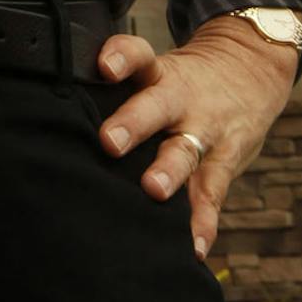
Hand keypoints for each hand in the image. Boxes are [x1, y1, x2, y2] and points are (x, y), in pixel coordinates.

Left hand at [94, 14, 298, 260]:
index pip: (139, 55)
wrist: (248, 73)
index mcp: (158, 74)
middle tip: (109, 141)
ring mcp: (204, 131)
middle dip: (133, 124)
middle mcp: (180, 100)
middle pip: (156, 107)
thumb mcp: (155, 70)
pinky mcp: (225, 162)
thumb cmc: (181, 80)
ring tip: (153, 190)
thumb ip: (115, 90)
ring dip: (169, 172)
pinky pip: (213, 193)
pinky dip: (204, 222)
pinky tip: (194, 246)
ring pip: (185, 151)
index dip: (123, 57)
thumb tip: (53, 111)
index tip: (104, 66)